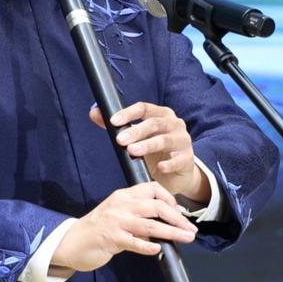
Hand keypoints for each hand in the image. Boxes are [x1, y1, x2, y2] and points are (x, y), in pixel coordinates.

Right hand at [51, 182, 197, 272]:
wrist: (72, 242)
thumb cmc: (98, 229)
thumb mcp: (118, 214)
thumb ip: (138, 216)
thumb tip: (165, 224)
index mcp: (124, 196)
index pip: (152, 188)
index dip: (170, 199)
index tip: (179, 213)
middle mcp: (121, 205)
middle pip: (157, 206)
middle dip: (178, 218)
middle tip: (191, 230)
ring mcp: (116, 221)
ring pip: (151, 224)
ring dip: (172, 232)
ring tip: (186, 238)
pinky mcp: (111, 239)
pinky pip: (135, 242)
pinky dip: (149, 246)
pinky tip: (159, 248)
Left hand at [90, 102, 207, 201]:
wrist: (177, 173)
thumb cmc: (155, 151)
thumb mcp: (137, 137)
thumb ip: (118, 125)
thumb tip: (94, 112)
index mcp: (161, 114)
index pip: (144, 108)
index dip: (129, 113)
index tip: (113, 121)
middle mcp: (174, 124)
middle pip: (155, 123)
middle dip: (136, 131)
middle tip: (120, 140)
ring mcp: (183, 141)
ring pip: (165, 140)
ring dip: (148, 145)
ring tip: (132, 152)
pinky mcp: (188, 158)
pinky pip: (179, 159)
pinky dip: (169, 163)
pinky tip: (159, 167)